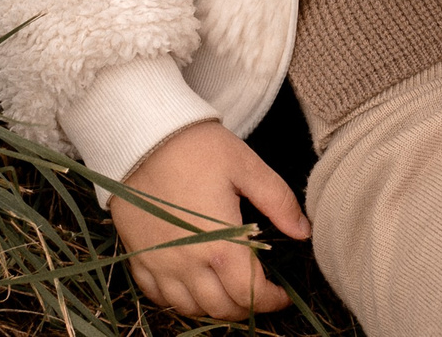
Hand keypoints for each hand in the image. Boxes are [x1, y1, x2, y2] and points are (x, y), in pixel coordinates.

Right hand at [111, 119, 308, 318]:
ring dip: (214, 306)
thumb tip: (303, 232)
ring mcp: (160, 262)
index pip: (251, 294)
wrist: (141, 134)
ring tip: (228, 289)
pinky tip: (191, 285)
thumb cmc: (196, 147)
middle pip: (222, 308)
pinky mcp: (138, 255)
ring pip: (190, 308)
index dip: (273, 301)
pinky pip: (157, 295)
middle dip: (247, 307)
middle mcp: (188, 263)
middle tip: (259, 292)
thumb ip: (279, 201)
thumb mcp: (246, 166)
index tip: (283, 296)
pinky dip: (178, 298)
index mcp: (220, 245)